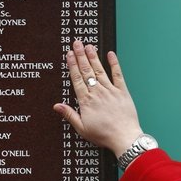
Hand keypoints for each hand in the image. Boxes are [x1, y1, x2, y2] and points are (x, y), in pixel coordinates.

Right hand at [53, 40, 142, 157]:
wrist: (124, 138)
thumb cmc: (103, 134)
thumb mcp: (81, 128)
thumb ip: (69, 114)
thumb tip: (56, 105)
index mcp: (86, 101)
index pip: (77, 79)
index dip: (72, 65)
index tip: (68, 55)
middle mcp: (97, 92)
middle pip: (87, 71)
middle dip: (81, 55)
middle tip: (77, 43)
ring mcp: (110, 91)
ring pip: (100, 70)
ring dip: (93, 57)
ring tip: (88, 46)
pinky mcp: (122, 92)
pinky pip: (118, 75)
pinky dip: (114, 64)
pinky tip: (111, 55)